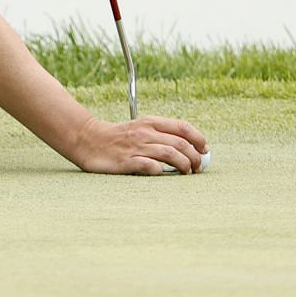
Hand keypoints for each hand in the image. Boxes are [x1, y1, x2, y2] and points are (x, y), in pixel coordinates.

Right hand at [71, 115, 209, 175]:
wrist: (89, 139)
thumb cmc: (119, 137)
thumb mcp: (141, 127)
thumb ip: (161, 134)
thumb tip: (187, 146)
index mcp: (151, 122)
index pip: (182, 127)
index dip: (198, 138)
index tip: (206, 150)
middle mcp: (146, 133)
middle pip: (180, 143)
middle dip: (195, 157)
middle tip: (199, 167)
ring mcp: (136, 147)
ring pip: (169, 154)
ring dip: (184, 165)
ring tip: (188, 173)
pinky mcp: (126, 161)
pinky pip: (149, 166)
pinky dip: (161, 171)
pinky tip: (164, 174)